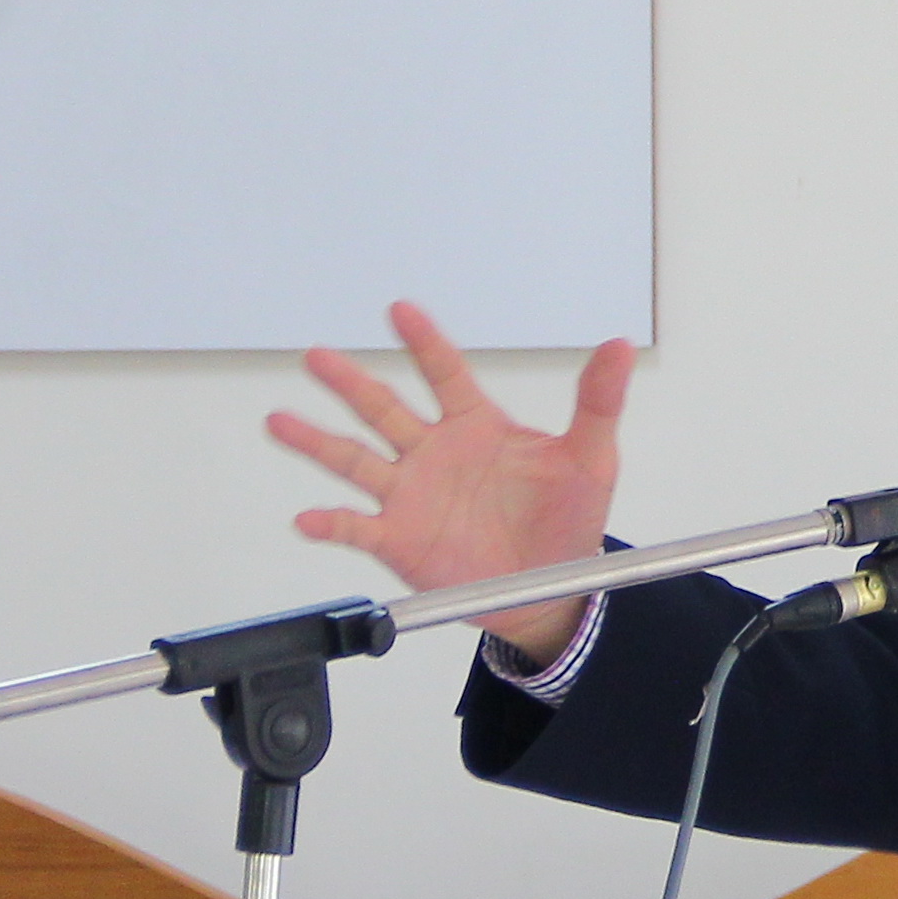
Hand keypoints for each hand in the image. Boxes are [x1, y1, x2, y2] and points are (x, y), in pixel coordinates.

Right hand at [266, 302, 633, 657]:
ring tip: (279, 420)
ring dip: (315, 441)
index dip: (423, 341)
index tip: (399, 310)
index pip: (444, 373)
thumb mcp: (591, 459)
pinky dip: (330, 524)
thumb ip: (597, 402)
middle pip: (383, 408)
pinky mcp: (400, 540)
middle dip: (349, 381)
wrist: (551, 589)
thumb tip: (618, 345)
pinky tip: (306, 517)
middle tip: (315, 355)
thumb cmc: (568, 520)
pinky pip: (356, 528)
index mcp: (476, 426)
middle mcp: (434, 454)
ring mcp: (411, 496)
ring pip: (355, 460)